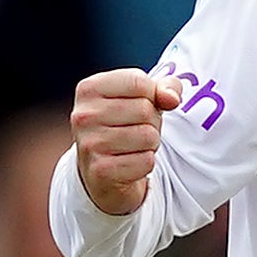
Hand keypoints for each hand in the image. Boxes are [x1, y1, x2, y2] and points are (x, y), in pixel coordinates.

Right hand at [71, 68, 177, 215]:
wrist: (104, 173)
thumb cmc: (126, 127)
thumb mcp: (143, 99)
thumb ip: (163, 88)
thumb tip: (172, 98)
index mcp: (89, 89)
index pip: (139, 82)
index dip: (151, 96)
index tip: (139, 106)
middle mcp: (84, 115)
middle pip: (145, 110)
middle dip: (152, 122)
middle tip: (136, 131)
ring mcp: (90, 143)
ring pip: (148, 136)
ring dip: (150, 144)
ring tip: (133, 147)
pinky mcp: (101, 171)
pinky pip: (146, 161)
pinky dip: (146, 164)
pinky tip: (130, 164)